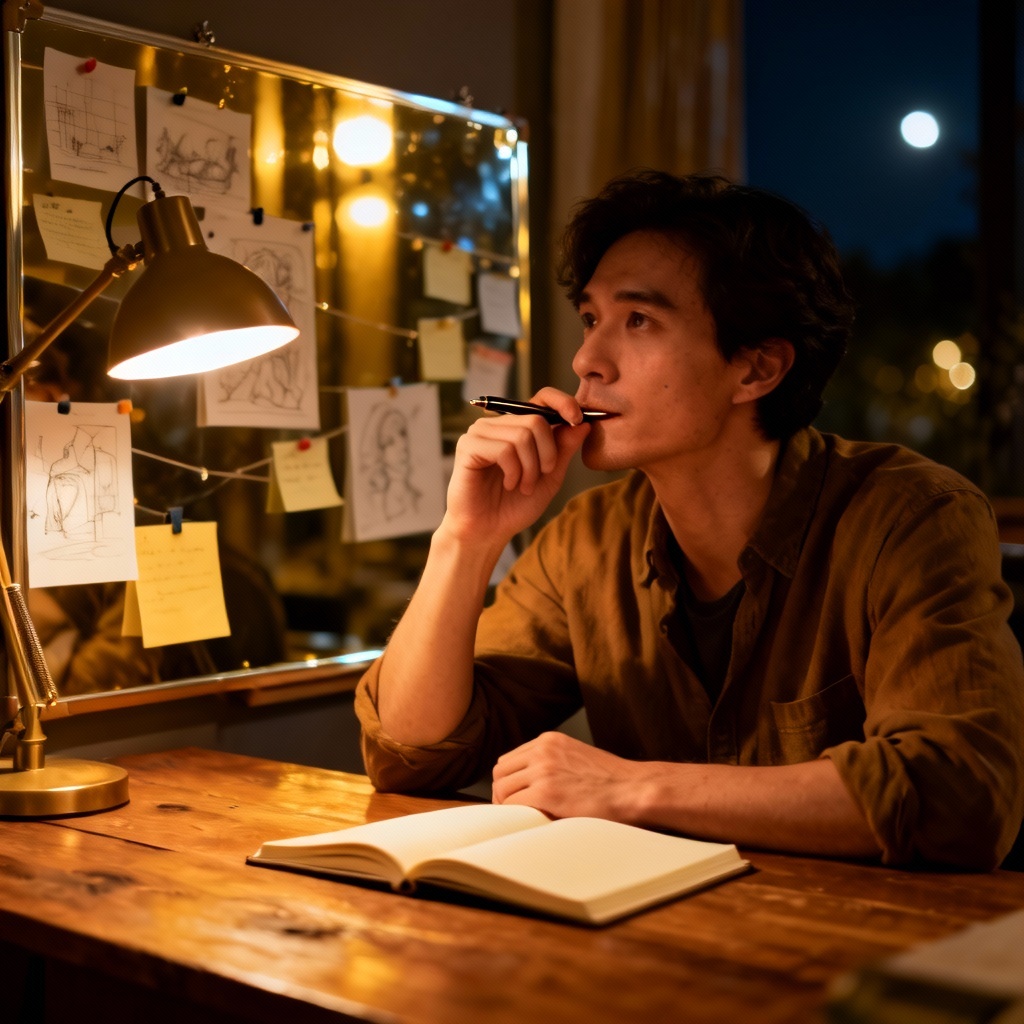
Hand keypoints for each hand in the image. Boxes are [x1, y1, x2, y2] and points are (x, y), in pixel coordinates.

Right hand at [443, 389, 589, 544]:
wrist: (488, 530)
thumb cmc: (515, 505)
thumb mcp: (550, 476)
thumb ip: (564, 449)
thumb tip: (583, 423)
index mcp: (518, 426)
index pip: (542, 397)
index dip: (563, 403)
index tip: (578, 420)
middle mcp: (499, 424)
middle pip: (536, 420)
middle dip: (547, 455)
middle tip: (539, 478)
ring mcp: (481, 432)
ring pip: (522, 435)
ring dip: (530, 469)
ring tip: (522, 486)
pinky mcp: (468, 445)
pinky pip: (504, 449)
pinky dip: (513, 472)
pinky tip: (509, 484)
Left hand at [491, 731, 643, 820]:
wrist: (633, 789)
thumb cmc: (611, 780)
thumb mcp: (576, 757)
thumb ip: (552, 762)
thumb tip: (529, 783)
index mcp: (549, 740)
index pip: (509, 759)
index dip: (509, 782)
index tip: (515, 798)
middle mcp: (542, 750)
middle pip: (500, 772)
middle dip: (503, 793)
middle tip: (514, 812)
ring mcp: (542, 770)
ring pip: (502, 789)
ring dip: (508, 806)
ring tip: (523, 819)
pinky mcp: (545, 792)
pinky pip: (512, 805)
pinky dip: (515, 817)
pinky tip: (530, 823)